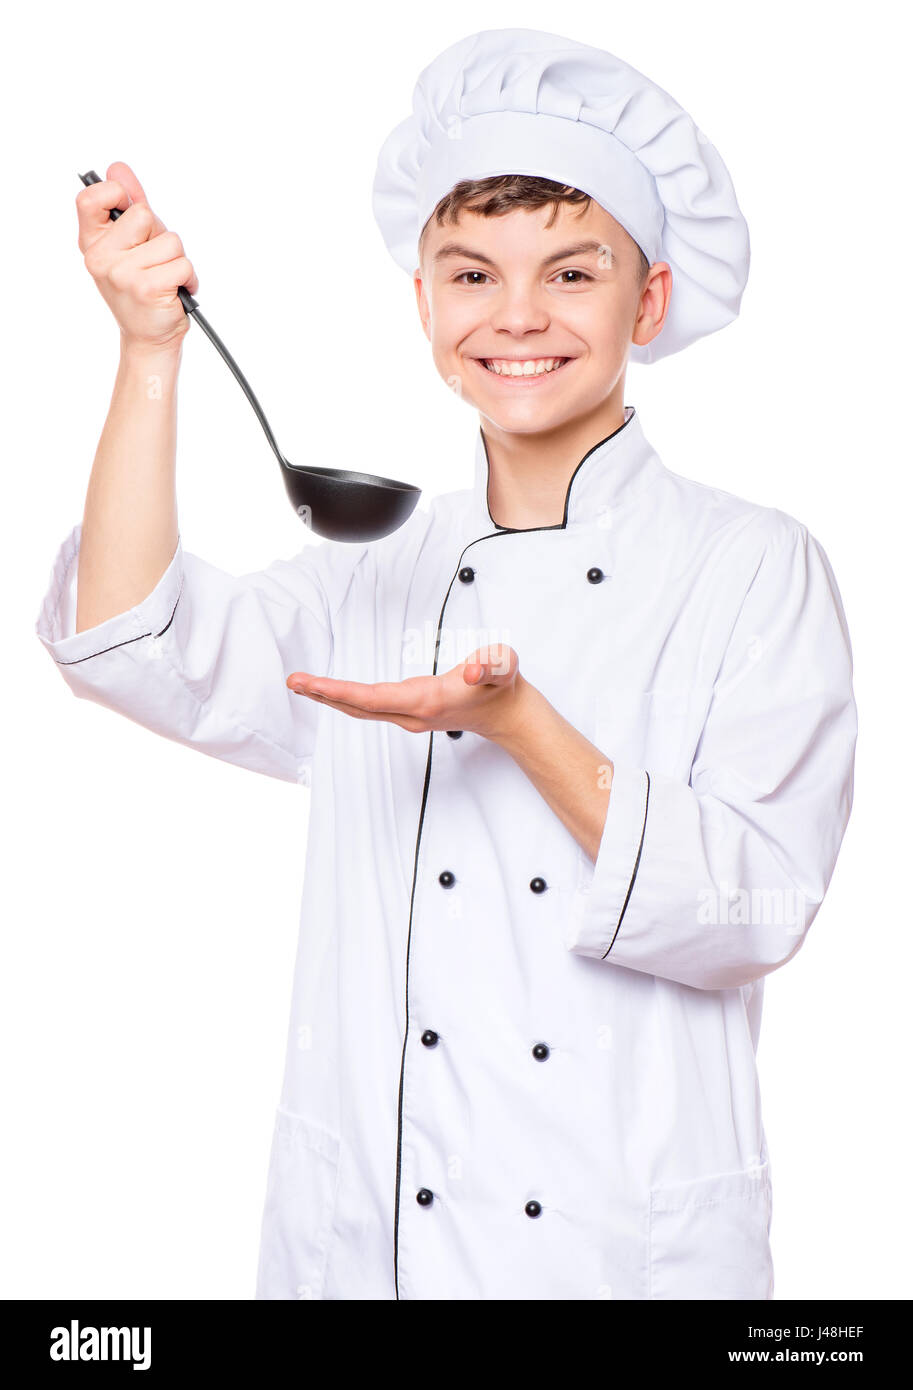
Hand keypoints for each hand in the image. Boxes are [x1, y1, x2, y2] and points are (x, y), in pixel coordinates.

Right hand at [77, 160, 198, 354]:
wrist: (150, 338)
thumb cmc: (142, 291)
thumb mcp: (131, 246)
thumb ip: (128, 206)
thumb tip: (118, 168)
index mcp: (93, 243)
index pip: (90, 198)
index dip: (116, 194)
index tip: (128, 209)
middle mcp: (101, 258)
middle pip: (144, 215)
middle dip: (159, 235)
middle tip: (154, 261)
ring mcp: (122, 274)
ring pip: (170, 241)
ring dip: (177, 260)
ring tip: (165, 279)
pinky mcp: (147, 288)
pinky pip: (182, 264)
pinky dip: (187, 277)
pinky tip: (174, 291)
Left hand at [287, 644, 526, 740]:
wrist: (508, 714)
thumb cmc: (502, 686)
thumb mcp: (504, 666)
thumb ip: (491, 665)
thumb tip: (471, 672)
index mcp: (427, 700)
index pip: (373, 697)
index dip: (339, 690)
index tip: (312, 683)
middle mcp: (413, 713)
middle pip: (359, 707)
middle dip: (324, 694)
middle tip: (294, 681)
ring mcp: (409, 716)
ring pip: (361, 709)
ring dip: (330, 697)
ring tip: (302, 685)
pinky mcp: (409, 713)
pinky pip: (369, 708)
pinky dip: (346, 698)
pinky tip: (331, 692)